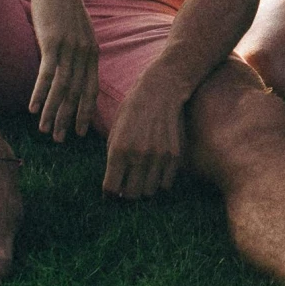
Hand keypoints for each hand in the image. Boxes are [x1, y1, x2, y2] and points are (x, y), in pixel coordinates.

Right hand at [24, 0, 100, 137]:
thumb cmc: (61, 3)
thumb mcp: (74, 29)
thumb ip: (73, 49)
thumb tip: (66, 66)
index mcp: (92, 50)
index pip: (91, 88)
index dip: (85, 111)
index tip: (80, 131)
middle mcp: (85, 52)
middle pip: (78, 93)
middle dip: (69, 119)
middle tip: (61, 139)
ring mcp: (70, 47)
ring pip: (63, 88)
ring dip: (53, 112)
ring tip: (46, 131)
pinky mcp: (53, 41)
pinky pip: (47, 74)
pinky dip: (41, 94)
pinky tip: (34, 109)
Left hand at [102, 64, 186, 198]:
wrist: (161, 90)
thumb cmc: (133, 108)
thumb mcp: (115, 130)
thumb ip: (112, 156)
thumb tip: (114, 182)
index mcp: (119, 150)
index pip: (111, 188)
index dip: (109, 193)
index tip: (111, 191)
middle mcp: (138, 156)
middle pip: (131, 195)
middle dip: (126, 195)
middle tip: (127, 187)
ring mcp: (159, 157)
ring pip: (149, 192)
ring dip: (144, 189)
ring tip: (142, 179)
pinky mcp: (174, 155)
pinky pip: (166, 184)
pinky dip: (160, 183)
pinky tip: (156, 172)